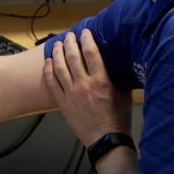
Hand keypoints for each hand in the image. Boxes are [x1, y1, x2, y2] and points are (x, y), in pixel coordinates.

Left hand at [44, 30, 131, 145]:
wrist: (106, 141)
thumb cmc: (117, 120)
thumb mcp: (124, 94)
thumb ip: (118, 77)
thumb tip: (116, 63)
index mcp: (101, 81)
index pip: (91, 52)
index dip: (87, 39)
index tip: (85, 32)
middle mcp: (84, 85)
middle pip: (72, 56)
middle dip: (70, 42)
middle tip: (69, 35)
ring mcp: (71, 94)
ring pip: (60, 67)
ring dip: (58, 53)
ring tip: (58, 44)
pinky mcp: (63, 103)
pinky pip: (52, 83)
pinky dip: (49, 71)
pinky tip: (48, 63)